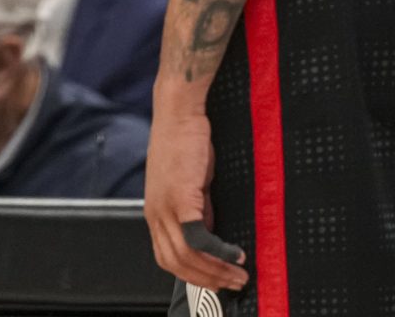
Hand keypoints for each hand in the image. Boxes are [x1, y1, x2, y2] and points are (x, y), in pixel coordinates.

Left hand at [144, 102, 247, 293]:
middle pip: (175, 264)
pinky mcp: (180, 198)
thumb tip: (210, 235)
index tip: (216, 281)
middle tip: (233, 284)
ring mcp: (165, 207)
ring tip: (239, 272)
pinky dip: (217, 251)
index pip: (168, 258)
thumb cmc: (185, 141)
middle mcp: (155, 213)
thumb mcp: (189, 183)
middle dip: (207, 280)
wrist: (179, 111)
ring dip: (216, 270)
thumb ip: (197, 210)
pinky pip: (197, 238)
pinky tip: (234, 253)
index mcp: (156, 212)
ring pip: (186, 256)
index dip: (192, 275)